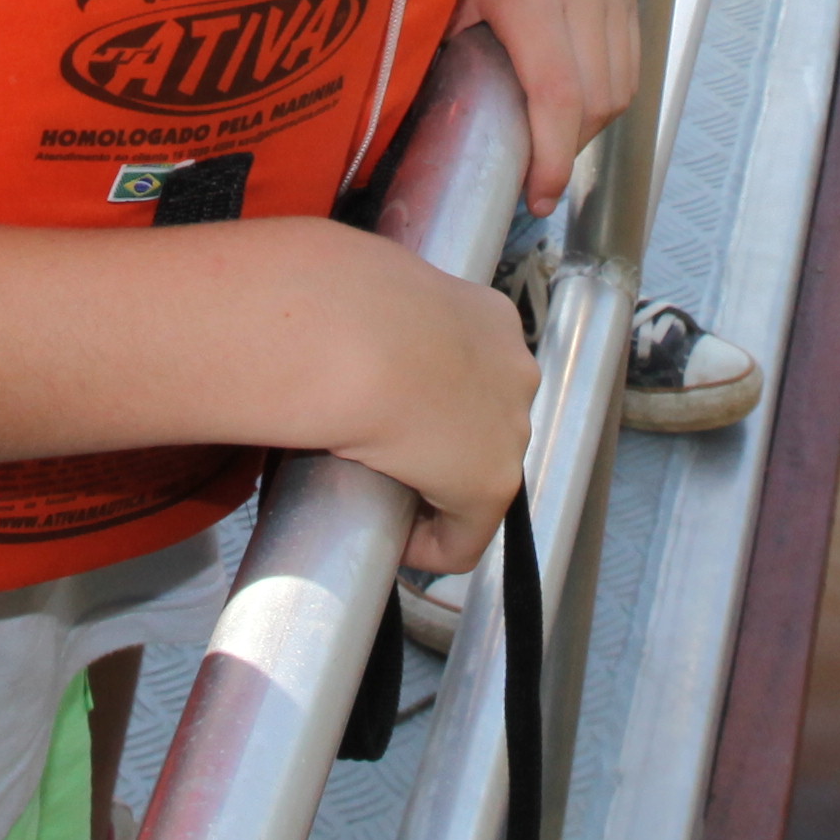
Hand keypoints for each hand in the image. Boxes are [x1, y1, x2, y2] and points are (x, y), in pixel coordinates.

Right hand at [294, 222, 541, 578]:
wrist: (351, 335)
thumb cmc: (339, 300)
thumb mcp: (364, 292)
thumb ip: (370, 313)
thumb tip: (325, 312)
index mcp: (490, 317)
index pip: (474, 370)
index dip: (435, 398)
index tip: (392, 413)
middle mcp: (514, 371)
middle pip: (485, 423)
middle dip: (441, 443)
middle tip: (385, 455)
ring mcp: (511, 429)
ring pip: (478, 477)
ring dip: (435, 488)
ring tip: (385, 493)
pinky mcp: (490, 487)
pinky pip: (463, 537)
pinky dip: (428, 546)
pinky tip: (391, 541)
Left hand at [461, 0, 636, 210]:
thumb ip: (446, 54)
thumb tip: (430, 127)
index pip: (558, 95)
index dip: (551, 159)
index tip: (535, 198)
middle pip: (597, 99)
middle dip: (567, 148)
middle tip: (533, 172)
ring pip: (622, 83)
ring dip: (590, 123)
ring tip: (551, 138)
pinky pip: (630, 55)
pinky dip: (607, 89)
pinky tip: (574, 100)